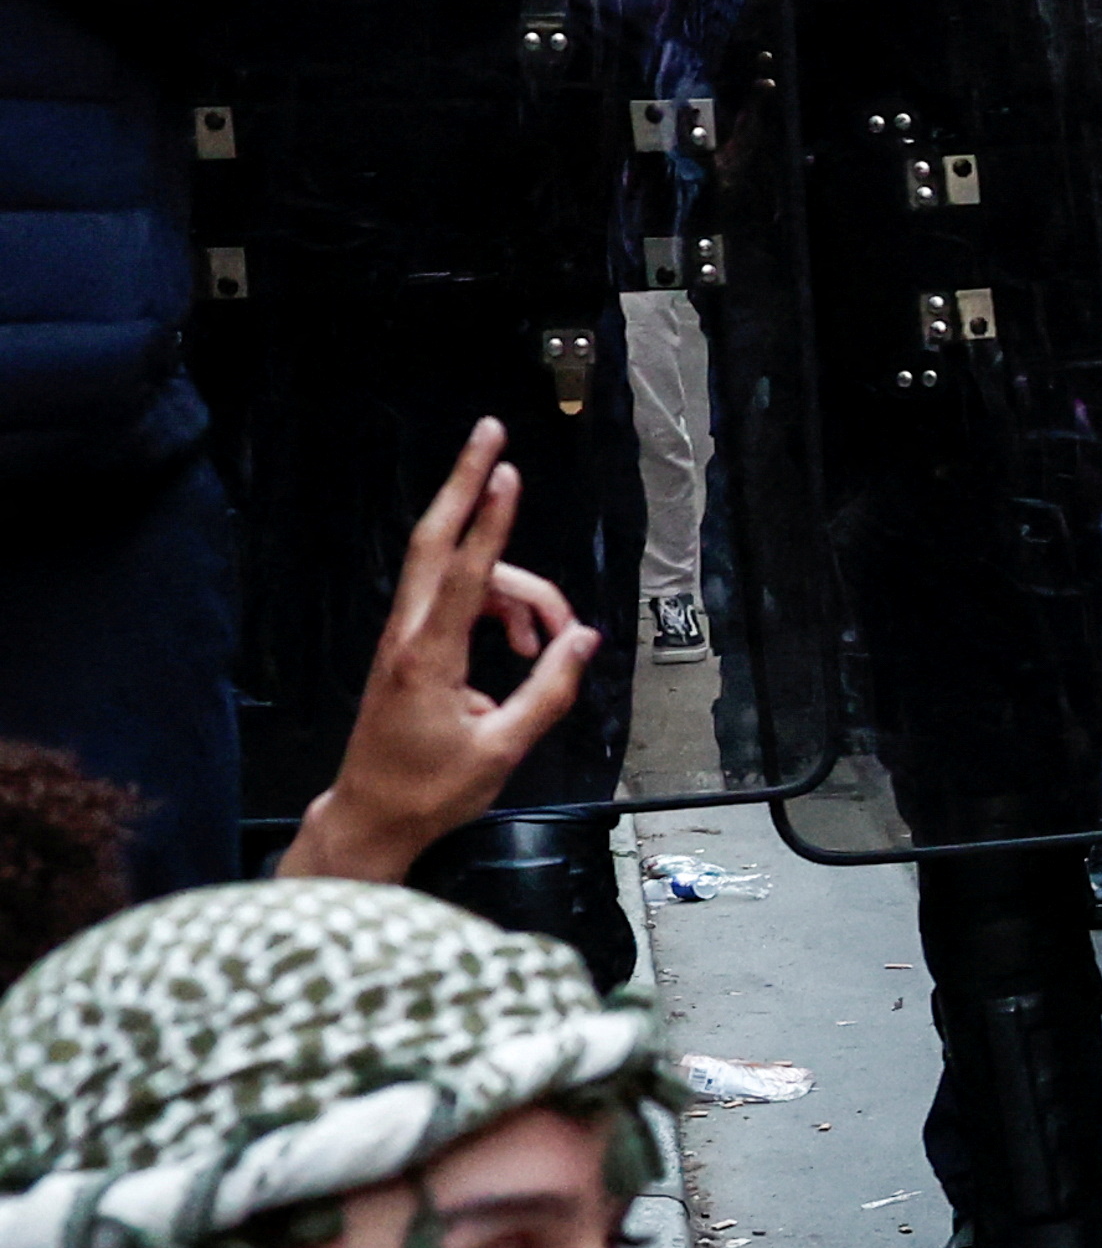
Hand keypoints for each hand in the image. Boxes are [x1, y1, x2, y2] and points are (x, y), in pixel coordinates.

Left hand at [278, 424, 604, 887]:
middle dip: (465, 484)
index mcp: (429, 658)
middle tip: (490, 433)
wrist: (371, 814)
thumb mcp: (503, 749)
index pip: (464, 572)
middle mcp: (408, 635)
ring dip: (514, 590)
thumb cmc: (433, 790)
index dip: (490, 520)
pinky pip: (456, 602)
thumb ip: (548, 689)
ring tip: (550, 639)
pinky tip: (525, 648)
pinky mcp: (409, 648)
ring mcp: (404, 638)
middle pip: (434, 539)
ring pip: (460, 576)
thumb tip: (583, 639)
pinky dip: (496, 610)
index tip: (505, 472)